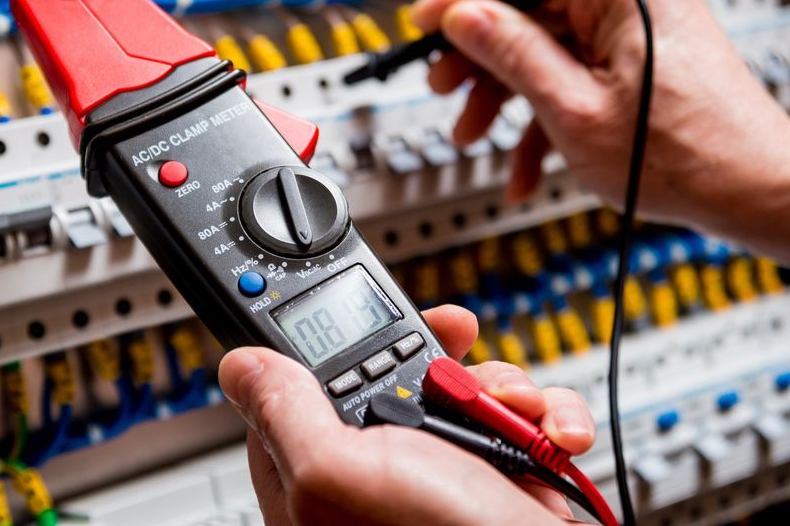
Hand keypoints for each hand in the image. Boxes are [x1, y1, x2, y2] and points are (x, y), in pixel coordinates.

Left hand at [218, 305, 594, 524]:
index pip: (306, 385)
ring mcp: (443, 474)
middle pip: (394, 372)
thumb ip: (286, 414)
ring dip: (504, 389)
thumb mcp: (341, 471)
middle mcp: (379, 475)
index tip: (366, 314)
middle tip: (460, 358)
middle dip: (442, 358)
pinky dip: (546, 418)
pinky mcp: (500, 474)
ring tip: (514, 414)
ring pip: (465, 387)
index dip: (337, 341)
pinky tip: (549, 436)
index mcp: (319, 475)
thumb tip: (240, 365)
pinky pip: (519, 417)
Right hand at [413, 0, 789, 268]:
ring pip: (546, 55)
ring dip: (504, 101)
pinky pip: (573, 84)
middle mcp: (633, 3)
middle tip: (443, 88)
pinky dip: (543, 124)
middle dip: (481, 61)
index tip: (423, 24)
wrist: (752, 197)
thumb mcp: (572, 109)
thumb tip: (464, 18)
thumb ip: (512, 55)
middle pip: (531, 16)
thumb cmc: (685, 157)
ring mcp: (636, 38)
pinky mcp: (637, 71)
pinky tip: (522, 169)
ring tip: (471, 137)